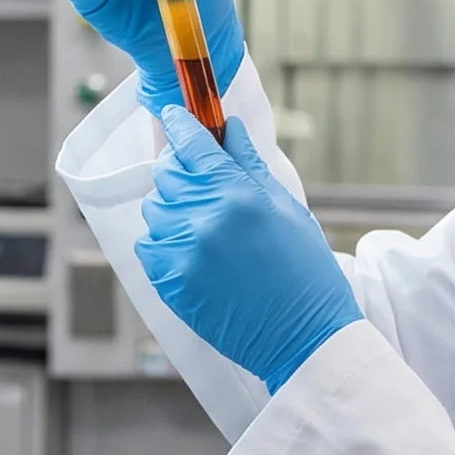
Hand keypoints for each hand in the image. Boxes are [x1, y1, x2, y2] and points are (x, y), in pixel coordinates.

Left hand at [136, 110, 360, 392]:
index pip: (191, 144)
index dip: (180, 125)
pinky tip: (193, 250)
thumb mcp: (286, 208)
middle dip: (180, 169)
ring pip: (154, 209)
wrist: (303, 337)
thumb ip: (249, 165)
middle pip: (165, 173)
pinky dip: (164, 242)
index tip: (175, 117)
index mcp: (236, 195)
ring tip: (202, 223)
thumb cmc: (305, 271)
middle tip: (199, 179)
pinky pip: (149, 245)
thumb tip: (229, 128)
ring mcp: (181, 253)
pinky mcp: (169, 282)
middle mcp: (202, 219)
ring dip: (172, 208)